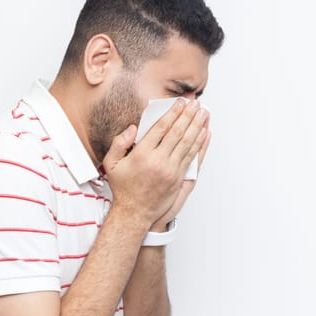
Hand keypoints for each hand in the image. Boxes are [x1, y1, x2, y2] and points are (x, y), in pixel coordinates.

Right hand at [102, 99, 208, 227]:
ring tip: (204, 113)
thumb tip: (133, 128)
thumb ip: (119, 143)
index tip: (180, 103)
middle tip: (196, 103)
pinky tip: (205, 133)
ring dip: (197, 126)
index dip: (173, 113)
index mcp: (142, 154)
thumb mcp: (111, 164)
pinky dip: (200, 143)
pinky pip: (192, 156)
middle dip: (188, 115)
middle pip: (177, 132)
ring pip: (188, 143)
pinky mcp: (178, 178)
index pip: (161, 128)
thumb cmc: (123, 188)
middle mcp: (158, 161)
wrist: (134, 213)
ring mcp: (171, 170)